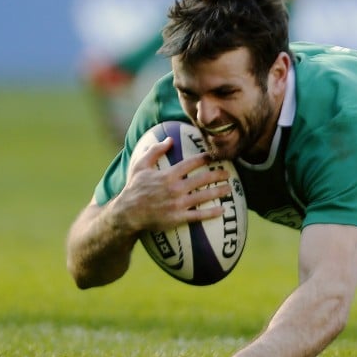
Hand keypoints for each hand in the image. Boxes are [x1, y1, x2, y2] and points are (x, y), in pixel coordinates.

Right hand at [118, 137, 232, 232]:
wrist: (127, 214)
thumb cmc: (134, 188)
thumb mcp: (140, 166)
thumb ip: (154, 151)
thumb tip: (170, 139)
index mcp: (167, 175)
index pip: (191, 163)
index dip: (205, 158)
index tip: (214, 156)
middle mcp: (175, 188)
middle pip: (202, 179)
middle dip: (217, 174)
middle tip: (229, 173)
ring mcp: (177, 204)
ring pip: (203, 196)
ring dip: (219, 191)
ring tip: (229, 188)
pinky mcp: (177, 218)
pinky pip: (198, 215)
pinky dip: (211, 213)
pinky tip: (222, 210)